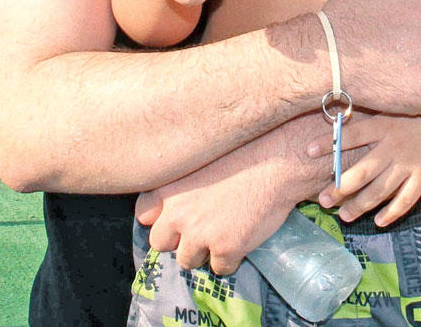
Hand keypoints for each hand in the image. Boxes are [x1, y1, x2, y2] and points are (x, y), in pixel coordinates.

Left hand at [136, 120, 311, 274]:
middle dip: (178, 240)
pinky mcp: (225, 248)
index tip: (173, 217)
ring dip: (203, 253)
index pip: (143, 215)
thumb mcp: (200, 159)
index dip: (159, 218)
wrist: (277, 160)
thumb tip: (173, 202)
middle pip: (160, 243)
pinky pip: (220, 268)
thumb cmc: (243, 152)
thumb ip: (180, 181)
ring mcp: (200, 234)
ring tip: (223, 234)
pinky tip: (241, 240)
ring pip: (188, 261)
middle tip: (199, 229)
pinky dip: (230, 260)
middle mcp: (177, 213)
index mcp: (167, 188)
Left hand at [309, 112, 420, 226]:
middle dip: (339, 188)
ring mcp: (409, 163)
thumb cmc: (420, 114)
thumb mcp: (394, 111)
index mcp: (384, 125)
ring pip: (380, 190)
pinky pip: (406, 199)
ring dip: (360, 206)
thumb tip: (339, 129)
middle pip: (362, 171)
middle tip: (322, 200)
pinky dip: (391, 212)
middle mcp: (394, 145)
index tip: (307, 151)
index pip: (351, 134)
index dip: (329, 143)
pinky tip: (378, 221)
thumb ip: (371, 122)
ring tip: (344, 216)